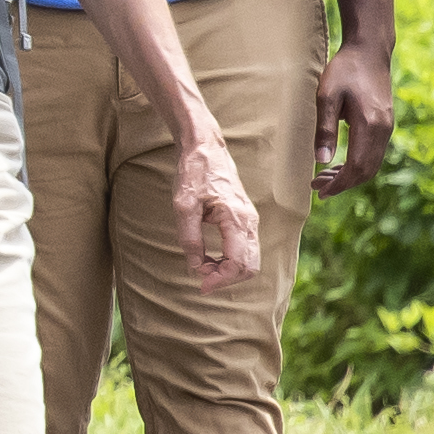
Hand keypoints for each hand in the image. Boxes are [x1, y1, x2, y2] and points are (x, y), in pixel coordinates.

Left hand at [171, 124, 263, 289]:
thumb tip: (196, 267)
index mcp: (236, 218)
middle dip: (226, 279)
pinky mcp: (245, 218)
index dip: (220, 280)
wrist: (205, 147)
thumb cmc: (194, 172)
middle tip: (201, 280)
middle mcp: (249, 221)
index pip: (238, 263)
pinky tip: (209, 259)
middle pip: (250, 266)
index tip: (200, 285)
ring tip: (202, 268)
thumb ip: (189, 238)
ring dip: (228, 271)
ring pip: (250, 259)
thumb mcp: (183, 206)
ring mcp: (250, 220)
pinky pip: (245, 249)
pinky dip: (230, 261)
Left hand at [313, 38, 397, 193]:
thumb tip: (322, 161)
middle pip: (366, 171)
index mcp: (370, 125)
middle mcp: (383, 130)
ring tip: (323, 177)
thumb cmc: (345, 69)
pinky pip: (373, 154)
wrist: (369, 50)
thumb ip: (325, 129)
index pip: (357, 167)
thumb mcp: (327, 96)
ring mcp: (387, 127)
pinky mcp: (385, 124)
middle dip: (342, 184)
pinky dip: (357, 164)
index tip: (320, 191)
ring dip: (349, 175)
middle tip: (317, 187)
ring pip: (371, 164)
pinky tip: (339, 163)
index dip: (339, 184)